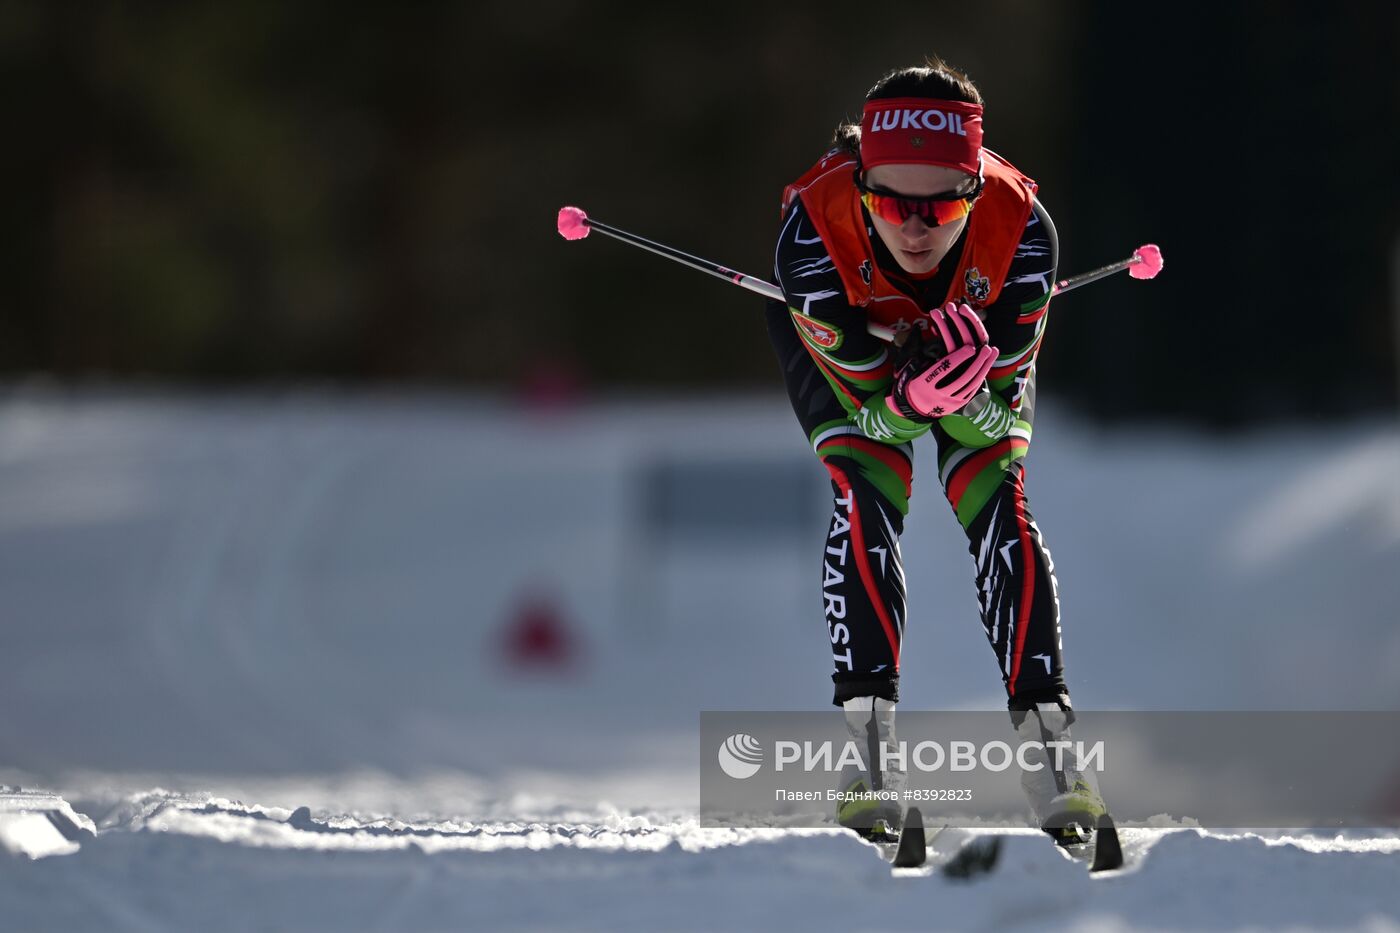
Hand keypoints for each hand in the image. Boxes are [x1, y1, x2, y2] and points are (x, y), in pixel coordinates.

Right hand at [887, 302, 997, 418]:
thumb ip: (923, 352)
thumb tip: (932, 329)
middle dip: (976, 362)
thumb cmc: (914, 379)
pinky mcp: (958, 405)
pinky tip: (988, 364)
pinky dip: (981, 375)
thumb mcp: (912, 367)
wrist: (915, 406)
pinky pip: (972, 390)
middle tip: (986, 348)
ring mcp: (948, 403)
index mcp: (922, 385)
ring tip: (991, 352)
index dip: (957, 359)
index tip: (970, 347)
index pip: (943, 370)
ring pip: (970, 385)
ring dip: (983, 367)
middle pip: (961, 378)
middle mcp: (936, 396)